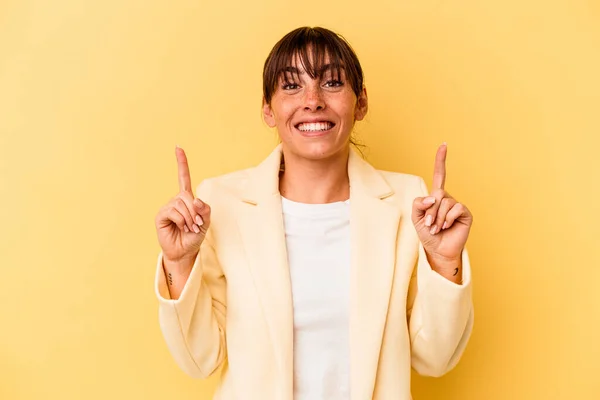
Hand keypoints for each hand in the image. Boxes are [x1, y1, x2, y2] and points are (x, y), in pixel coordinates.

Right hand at [155, 146, 210, 264]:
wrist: (185, 251)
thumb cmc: (194, 236)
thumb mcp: (206, 223)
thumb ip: (205, 210)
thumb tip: (195, 199)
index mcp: (187, 199)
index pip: (183, 177)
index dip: (181, 162)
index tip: (178, 147)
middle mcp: (176, 200)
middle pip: (187, 196)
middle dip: (195, 212)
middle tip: (196, 225)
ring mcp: (168, 207)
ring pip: (181, 205)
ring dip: (189, 218)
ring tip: (189, 228)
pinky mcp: (161, 215)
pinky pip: (174, 212)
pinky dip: (181, 220)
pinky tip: (180, 227)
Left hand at [411, 143, 472, 267]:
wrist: (438, 250)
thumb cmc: (427, 234)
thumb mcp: (416, 218)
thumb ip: (418, 204)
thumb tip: (433, 196)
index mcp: (435, 197)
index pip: (439, 175)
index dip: (441, 160)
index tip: (444, 145)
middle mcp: (447, 198)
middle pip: (437, 194)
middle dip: (430, 211)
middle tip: (429, 225)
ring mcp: (457, 205)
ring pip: (445, 203)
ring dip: (437, 218)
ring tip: (437, 229)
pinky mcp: (465, 213)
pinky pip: (456, 208)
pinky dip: (447, 219)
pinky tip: (446, 227)